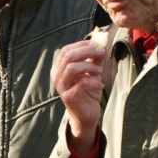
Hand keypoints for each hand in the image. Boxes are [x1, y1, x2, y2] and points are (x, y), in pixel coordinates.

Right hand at [51, 40, 104, 157]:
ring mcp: (61, 87)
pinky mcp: (69, 97)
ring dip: (90, 66)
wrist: (86, 115)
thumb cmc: (88, 91)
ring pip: (72, 68)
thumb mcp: (92, 71)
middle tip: (101, 52)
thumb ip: (94, 58)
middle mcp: (57, 77)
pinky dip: (94, 81)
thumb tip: (101, 43)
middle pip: (68, 56)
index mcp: (59, 69)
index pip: (66, 50)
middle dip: (87, 51)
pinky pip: (81, 83)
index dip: (82, 45)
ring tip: (99, 72)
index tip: (97, 45)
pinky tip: (100, 84)